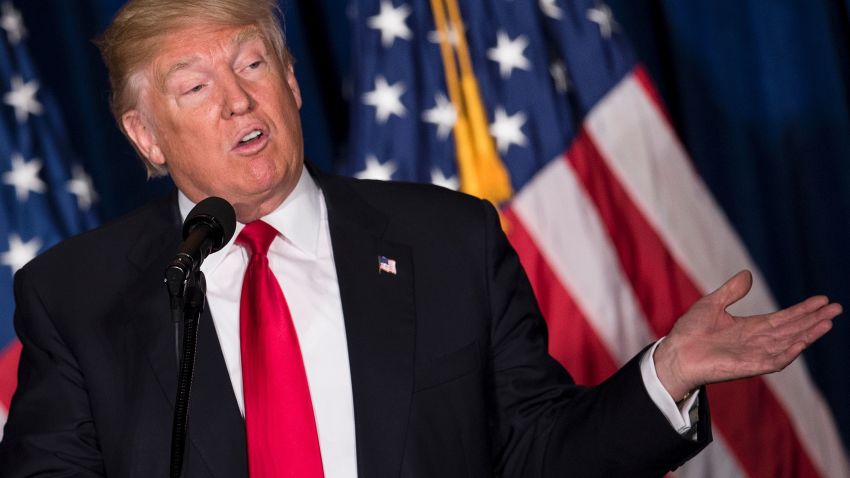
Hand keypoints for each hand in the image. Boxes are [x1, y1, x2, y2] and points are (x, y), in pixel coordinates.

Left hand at [654, 270, 840, 400]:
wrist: (675, 353)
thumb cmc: (689, 331)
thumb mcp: (712, 303)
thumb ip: (731, 291)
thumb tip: (748, 274)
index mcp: (749, 327)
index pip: (783, 318)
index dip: (802, 310)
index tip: (821, 300)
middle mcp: (756, 341)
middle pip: (792, 329)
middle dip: (814, 319)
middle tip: (836, 308)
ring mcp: (754, 354)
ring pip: (788, 343)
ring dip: (808, 333)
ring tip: (827, 322)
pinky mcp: (748, 367)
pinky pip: (774, 360)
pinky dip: (789, 352)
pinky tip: (803, 342)